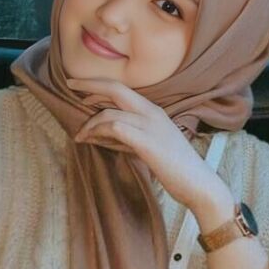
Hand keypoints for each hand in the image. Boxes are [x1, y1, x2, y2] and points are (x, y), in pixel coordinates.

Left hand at [67, 76, 232, 212]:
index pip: (122, 90)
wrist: (199, 184)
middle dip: (89, 85)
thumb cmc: (175, 168)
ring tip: (80, 135)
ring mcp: (150, 125)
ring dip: (90, 123)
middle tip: (69, 84)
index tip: (79, 86)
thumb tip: (99, 133)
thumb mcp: (150, 144)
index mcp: (153, 111)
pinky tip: (91, 140)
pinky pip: (115, 128)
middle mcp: (152, 112)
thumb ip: (128, 136)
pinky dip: (99, 132)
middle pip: (116, 89)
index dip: (99, 85)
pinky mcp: (147, 142)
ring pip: (110, 113)